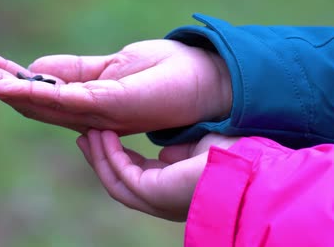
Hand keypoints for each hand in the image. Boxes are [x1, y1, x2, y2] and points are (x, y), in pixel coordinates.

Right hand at [0, 39, 231, 134]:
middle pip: (30, 97)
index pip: (35, 83)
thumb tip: (35, 68)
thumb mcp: (113, 66)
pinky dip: (37, 95)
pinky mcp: (115, 107)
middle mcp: (85, 105)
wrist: (210, 84)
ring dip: (2, 86)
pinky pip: (69, 100)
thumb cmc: (166, 74)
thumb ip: (74, 72)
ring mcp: (98, 109)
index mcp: (84, 92)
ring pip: (41, 102)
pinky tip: (8, 88)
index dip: (2, 73)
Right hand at [77, 130, 239, 220]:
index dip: (116, 156)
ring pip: (114, 181)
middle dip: (98, 159)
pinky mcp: (154, 193)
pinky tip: (103, 135)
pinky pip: (121, 173)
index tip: (103, 135)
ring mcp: (156, 200)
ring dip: (98, 157)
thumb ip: (177, 153)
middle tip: (84, 136)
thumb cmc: (232, 156)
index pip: (135, 176)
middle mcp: (160, 200)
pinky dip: (109, 154)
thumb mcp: (197, 150)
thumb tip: (165, 153)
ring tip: (87, 134)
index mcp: (171, 189)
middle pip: (118, 181)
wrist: (250, 166)